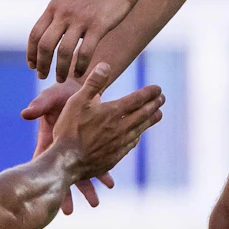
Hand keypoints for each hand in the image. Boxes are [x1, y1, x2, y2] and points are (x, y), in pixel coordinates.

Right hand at [23, 79, 112, 213]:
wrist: (79, 88)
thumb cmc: (62, 93)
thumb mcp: (51, 96)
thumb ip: (40, 104)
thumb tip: (25, 113)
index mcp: (49, 139)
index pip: (44, 162)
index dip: (43, 178)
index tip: (44, 193)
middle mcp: (61, 148)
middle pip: (63, 174)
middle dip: (67, 193)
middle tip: (68, 212)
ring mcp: (75, 149)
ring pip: (82, 172)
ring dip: (88, 187)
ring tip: (95, 203)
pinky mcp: (89, 146)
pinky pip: (97, 163)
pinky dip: (103, 172)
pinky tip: (110, 183)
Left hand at [28, 0, 137, 81]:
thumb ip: (59, 15)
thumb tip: (49, 35)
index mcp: (54, 7)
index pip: (35, 34)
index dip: (31, 53)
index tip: (32, 66)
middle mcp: (64, 13)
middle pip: (45, 45)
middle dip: (42, 64)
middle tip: (43, 76)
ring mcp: (81, 19)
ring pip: (63, 51)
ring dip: (60, 69)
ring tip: (61, 79)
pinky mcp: (98, 25)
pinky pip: (84, 52)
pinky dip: (80, 66)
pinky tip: (80, 73)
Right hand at [45, 63, 164, 191]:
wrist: (66, 162)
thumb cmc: (68, 130)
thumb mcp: (76, 102)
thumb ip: (92, 83)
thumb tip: (106, 65)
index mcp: (112, 112)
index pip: (137, 100)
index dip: (149, 93)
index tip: (158, 88)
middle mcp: (120, 128)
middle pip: (143, 114)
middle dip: (154, 105)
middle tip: (162, 99)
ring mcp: (119, 144)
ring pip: (140, 129)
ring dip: (150, 120)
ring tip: (158, 114)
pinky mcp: (114, 157)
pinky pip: (131, 144)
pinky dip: (137, 136)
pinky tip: (137, 135)